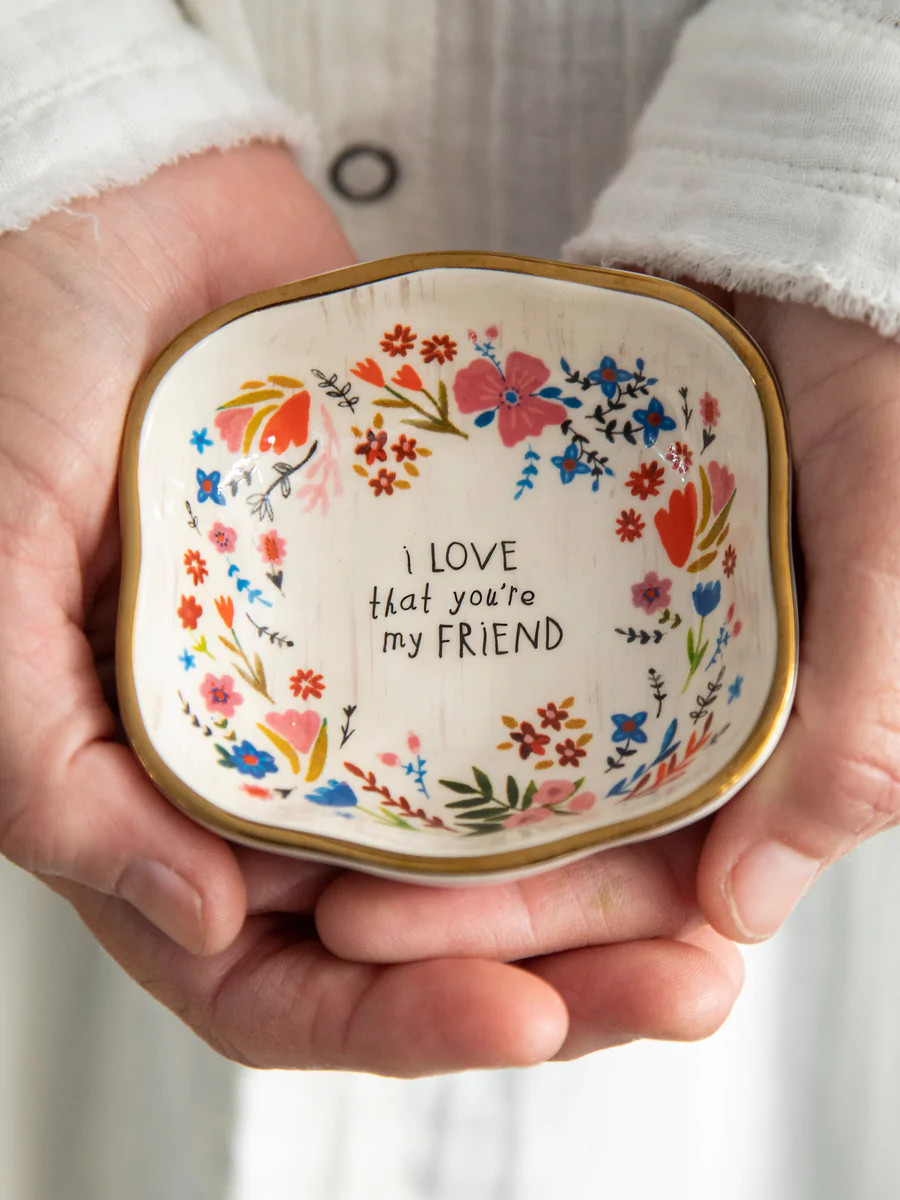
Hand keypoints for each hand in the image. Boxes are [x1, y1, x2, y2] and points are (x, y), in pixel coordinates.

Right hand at [0, 148, 740, 1071]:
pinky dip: (594, 747)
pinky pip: (517, 692)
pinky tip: (680, 772)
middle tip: (677, 985)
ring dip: (597, 886)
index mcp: (156, 797)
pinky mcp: (422, 594)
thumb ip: (48, 773)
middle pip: (413, 930)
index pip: (276, 976)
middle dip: (543, 974)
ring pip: (486, 834)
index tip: (524, 1013)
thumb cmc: (14, 383)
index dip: (393, 1020)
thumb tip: (200, 920)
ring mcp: (354, 680)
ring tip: (710, 914)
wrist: (121, 213)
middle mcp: (268, 762)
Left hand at [314, 291, 899, 1031]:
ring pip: (527, 770)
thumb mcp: (893, 566)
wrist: (810, 263)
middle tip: (333, 910)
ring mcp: (634, 657)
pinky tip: (349, 721)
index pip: (653, 891)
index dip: (536, 930)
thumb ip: (857, 738)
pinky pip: (505, 664)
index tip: (411, 941)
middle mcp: (704, 724)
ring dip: (432, 815)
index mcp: (788, 757)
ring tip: (312, 844)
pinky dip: (437, 696)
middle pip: (569, 848)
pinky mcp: (581, 589)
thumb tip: (741, 916)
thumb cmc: (889, 401)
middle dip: (458, 898)